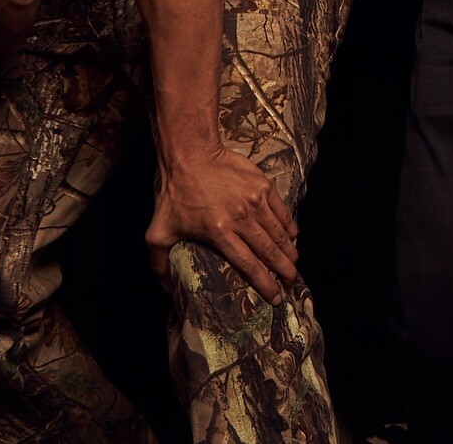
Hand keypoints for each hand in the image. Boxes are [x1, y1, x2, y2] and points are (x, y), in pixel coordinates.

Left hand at [148, 146, 299, 304]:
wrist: (191, 154)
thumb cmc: (176, 193)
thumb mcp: (158, 232)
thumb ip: (159, 264)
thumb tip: (166, 290)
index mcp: (220, 232)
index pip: (250, 265)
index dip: (265, 284)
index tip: (275, 298)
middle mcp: (241, 218)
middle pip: (270, 252)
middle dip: (285, 272)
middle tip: (292, 284)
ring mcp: (255, 200)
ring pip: (280, 233)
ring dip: (290, 252)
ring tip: (294, 265)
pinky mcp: (263, 185)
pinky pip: (283, 212)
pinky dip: (290, 227)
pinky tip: (293, 237)